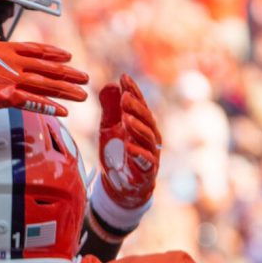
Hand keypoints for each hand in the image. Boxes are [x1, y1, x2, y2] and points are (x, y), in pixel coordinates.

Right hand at [0, 38, 88, 116]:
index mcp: (1, 49)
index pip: (35, 50)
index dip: (54, 54)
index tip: (69, 57)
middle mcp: (9, 61)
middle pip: (46, 67)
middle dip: (67, 74)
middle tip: (85, 79)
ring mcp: (6, 77)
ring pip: (44, 83)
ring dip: (65, 90)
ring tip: (82, 95)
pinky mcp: (1, 95)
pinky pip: (31, 101)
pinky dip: (49, 106)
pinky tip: (63, 111)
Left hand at [97, 74, 160, 209]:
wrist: (121, 185)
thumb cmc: (118, 153)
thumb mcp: (110, 128)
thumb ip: (110, 108)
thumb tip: (110, 85)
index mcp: (142, 122)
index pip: (139, 103)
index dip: (133, 90)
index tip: (123, 77)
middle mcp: (150, 135)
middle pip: (145, 118)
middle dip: (135, 107)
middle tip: (124, 96)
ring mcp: (151, 153)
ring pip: (147, 137)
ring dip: (137, 127)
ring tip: (126, 118)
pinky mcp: (147, 170)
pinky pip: (146, 160)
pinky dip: (139, 153)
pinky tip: (129, 146)